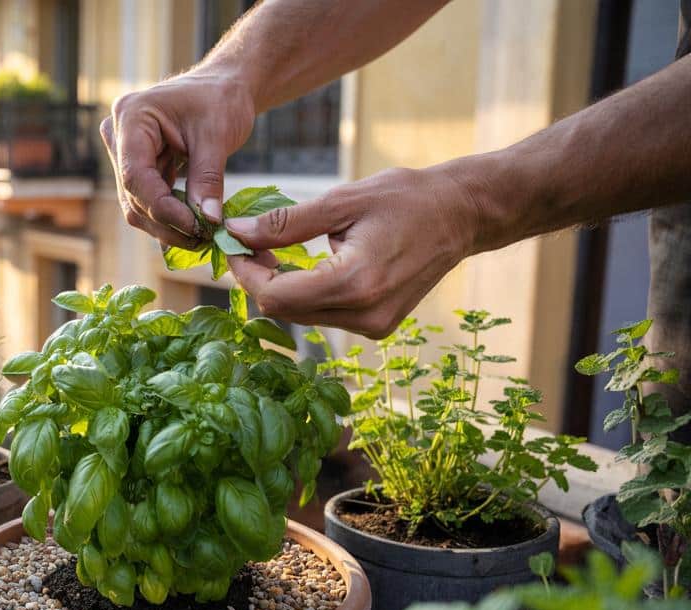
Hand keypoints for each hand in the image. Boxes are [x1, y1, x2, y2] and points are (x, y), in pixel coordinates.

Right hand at [101, 71, 256, 247]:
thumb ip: (208, 179)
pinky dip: (169, 216)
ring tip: (201, 235)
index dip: (162, 207)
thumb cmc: (221, 100)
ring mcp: (124, 152)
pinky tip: (193, 227)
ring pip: (137, 203)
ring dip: (167, 225)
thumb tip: (207, 221)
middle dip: (166, 221)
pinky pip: (147, 200)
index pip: (135, 175)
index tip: (195, 227)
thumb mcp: (218, 136)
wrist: (223, 87)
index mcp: (132, 116)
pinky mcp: (136, 166)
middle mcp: (118, 134)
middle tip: (202, 238)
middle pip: (133, 194)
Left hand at [225, 166, 483, 337]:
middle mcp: (364, 314)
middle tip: (248, 242)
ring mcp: (373, 325)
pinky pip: (324, 314)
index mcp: (354, 283)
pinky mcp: (378, 325)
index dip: (244, 272)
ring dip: (279, 285)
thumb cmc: (406, 198)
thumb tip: (238, 233)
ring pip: (301, 314)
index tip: (233, 244)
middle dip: (258, 277)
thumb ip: (285, 222)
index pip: (275, 294)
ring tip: (272, 249)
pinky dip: (305, 292)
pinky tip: (304, 265)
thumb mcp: (341, 201)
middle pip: (284, 309)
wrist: (461, 215)